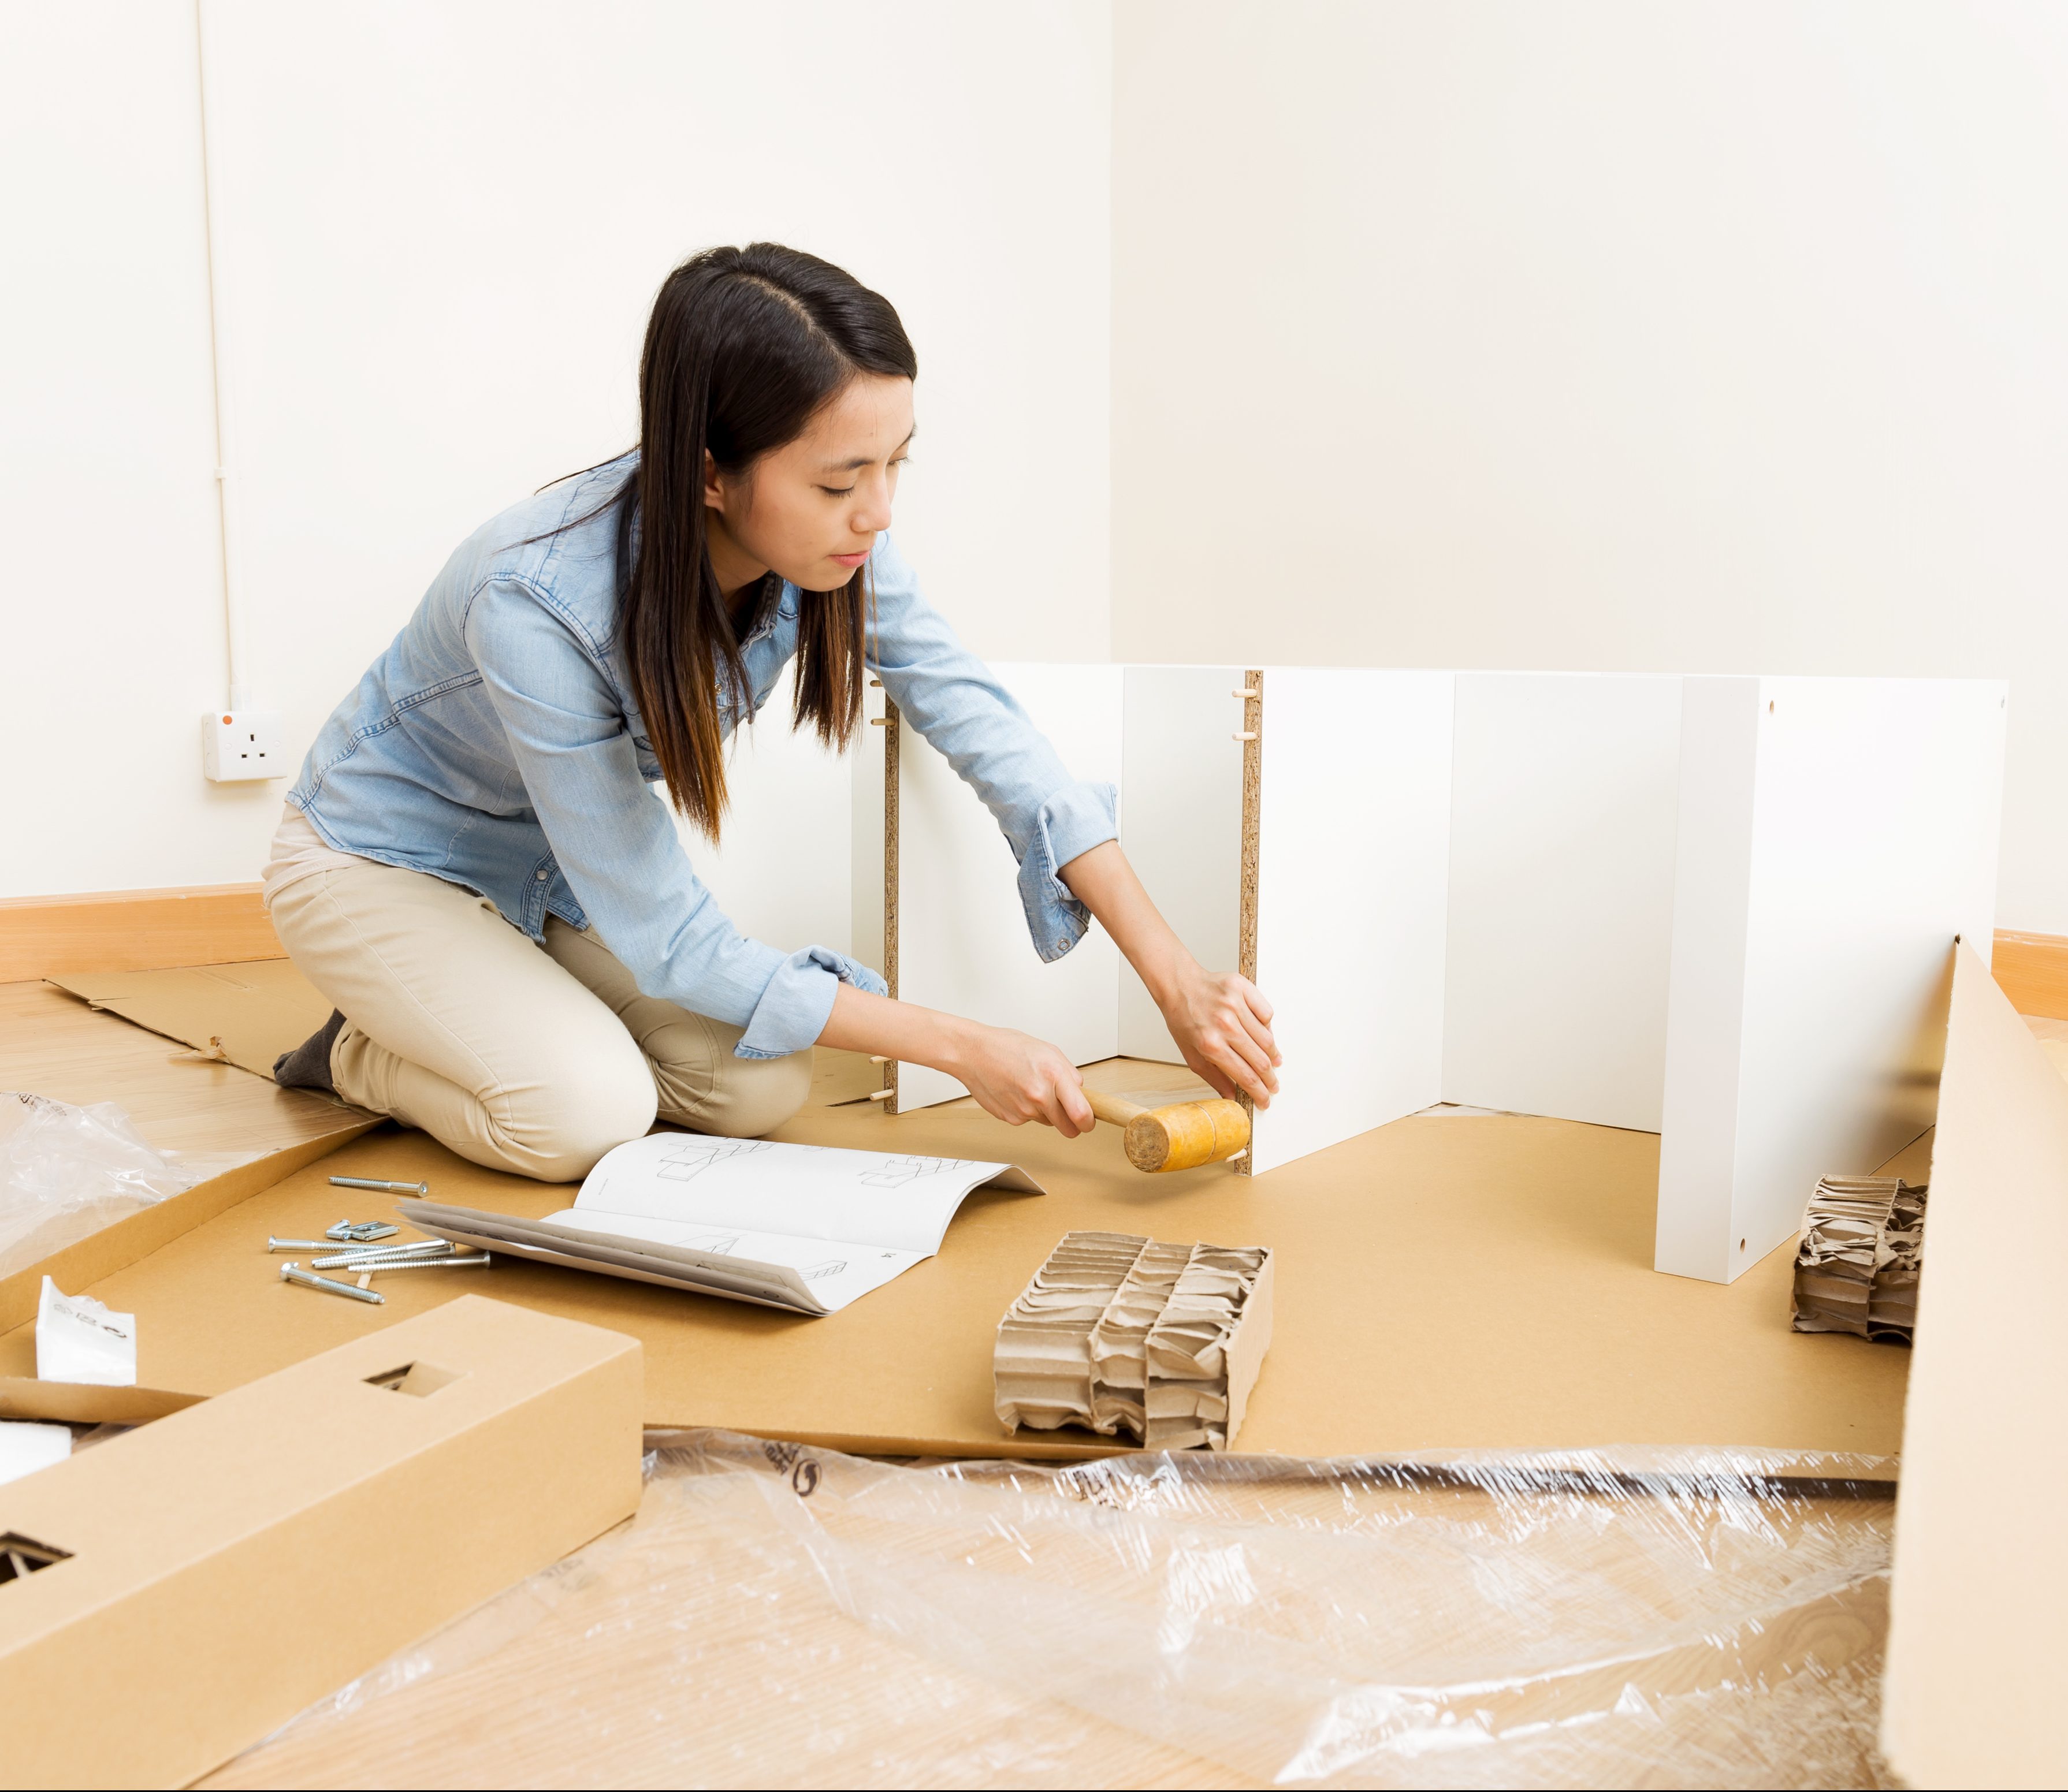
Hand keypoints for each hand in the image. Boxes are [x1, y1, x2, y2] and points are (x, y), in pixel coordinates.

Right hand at [944, 1020, 1096, 1136]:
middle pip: (1068, 1128)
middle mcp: (1039, 1096)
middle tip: (1064, 1108)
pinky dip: (1027, 1110)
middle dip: (1069, 1121)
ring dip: (1045, 1112)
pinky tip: (1016, 1092)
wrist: (972, 1053)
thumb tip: (1081, 1093)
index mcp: (1053, 1075)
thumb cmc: (1007, 1047)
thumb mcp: (1048, 1050)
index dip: (1088, 1122)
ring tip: (1030, 1087)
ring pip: (1047, 1122)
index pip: (1082, 1114)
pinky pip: (1029, 1120)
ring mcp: (1023, 1111)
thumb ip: (1069, 1074)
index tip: (1089, 1121)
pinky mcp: (1010, 1119)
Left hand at [1158, 961, 1279, 1106]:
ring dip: (1273, 1054)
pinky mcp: (1243, 989)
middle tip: (1273, 1085)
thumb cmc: (1184, 1021)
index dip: (1259, 1092)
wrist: (1179, 987)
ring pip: (1267, 1039)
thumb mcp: (1192, 1056)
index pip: (1246, 1076)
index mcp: (1211, 1045)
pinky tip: (1263, 1033)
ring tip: (1274, 1061)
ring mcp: (1235, 1005)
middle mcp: (1225, 1026)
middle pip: (1260, 1061)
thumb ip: (1214, 1078)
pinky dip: (1267, 1026)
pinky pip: (1266, 1013)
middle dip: (1270, 1079)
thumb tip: (1233, 1098)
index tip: (1265, 1100)